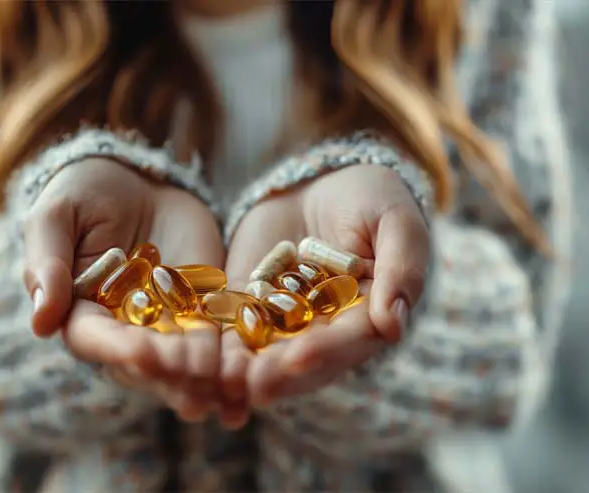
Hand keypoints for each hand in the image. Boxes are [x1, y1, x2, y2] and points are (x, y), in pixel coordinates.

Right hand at [22, 158, 224, 420]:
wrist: (134, 179)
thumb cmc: (82, 194)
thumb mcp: (56, 217)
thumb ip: (47, 264)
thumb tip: (40, 323)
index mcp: (81, 314)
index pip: (97, 340)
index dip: (120, 350)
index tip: (144, 354)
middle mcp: (124, 328)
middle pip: (147, 360)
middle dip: (172, 373)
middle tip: (198, 383)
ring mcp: (167, 321)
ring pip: (186, 358)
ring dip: (208, 377)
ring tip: (230, 391)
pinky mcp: (203, 307)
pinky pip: (220, 334)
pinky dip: (234, 356)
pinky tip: (253, 373)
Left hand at [219, 165, 428, 426]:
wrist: (323, 182)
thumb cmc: (372, 199)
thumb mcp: (396, 223)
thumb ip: (401, 269)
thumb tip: (395, 325)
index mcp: (368, 316)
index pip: (349, 340)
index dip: (326, 350)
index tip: (300, 358)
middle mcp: (326, 328)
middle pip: (302, 357)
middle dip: (277, 372)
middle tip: (253, 386)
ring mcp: (285, 318)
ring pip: (265, 351)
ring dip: (243, 370)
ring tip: (222, 382)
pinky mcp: (250, 302)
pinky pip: (232, 325)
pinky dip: (217, 343)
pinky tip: (198, 356)